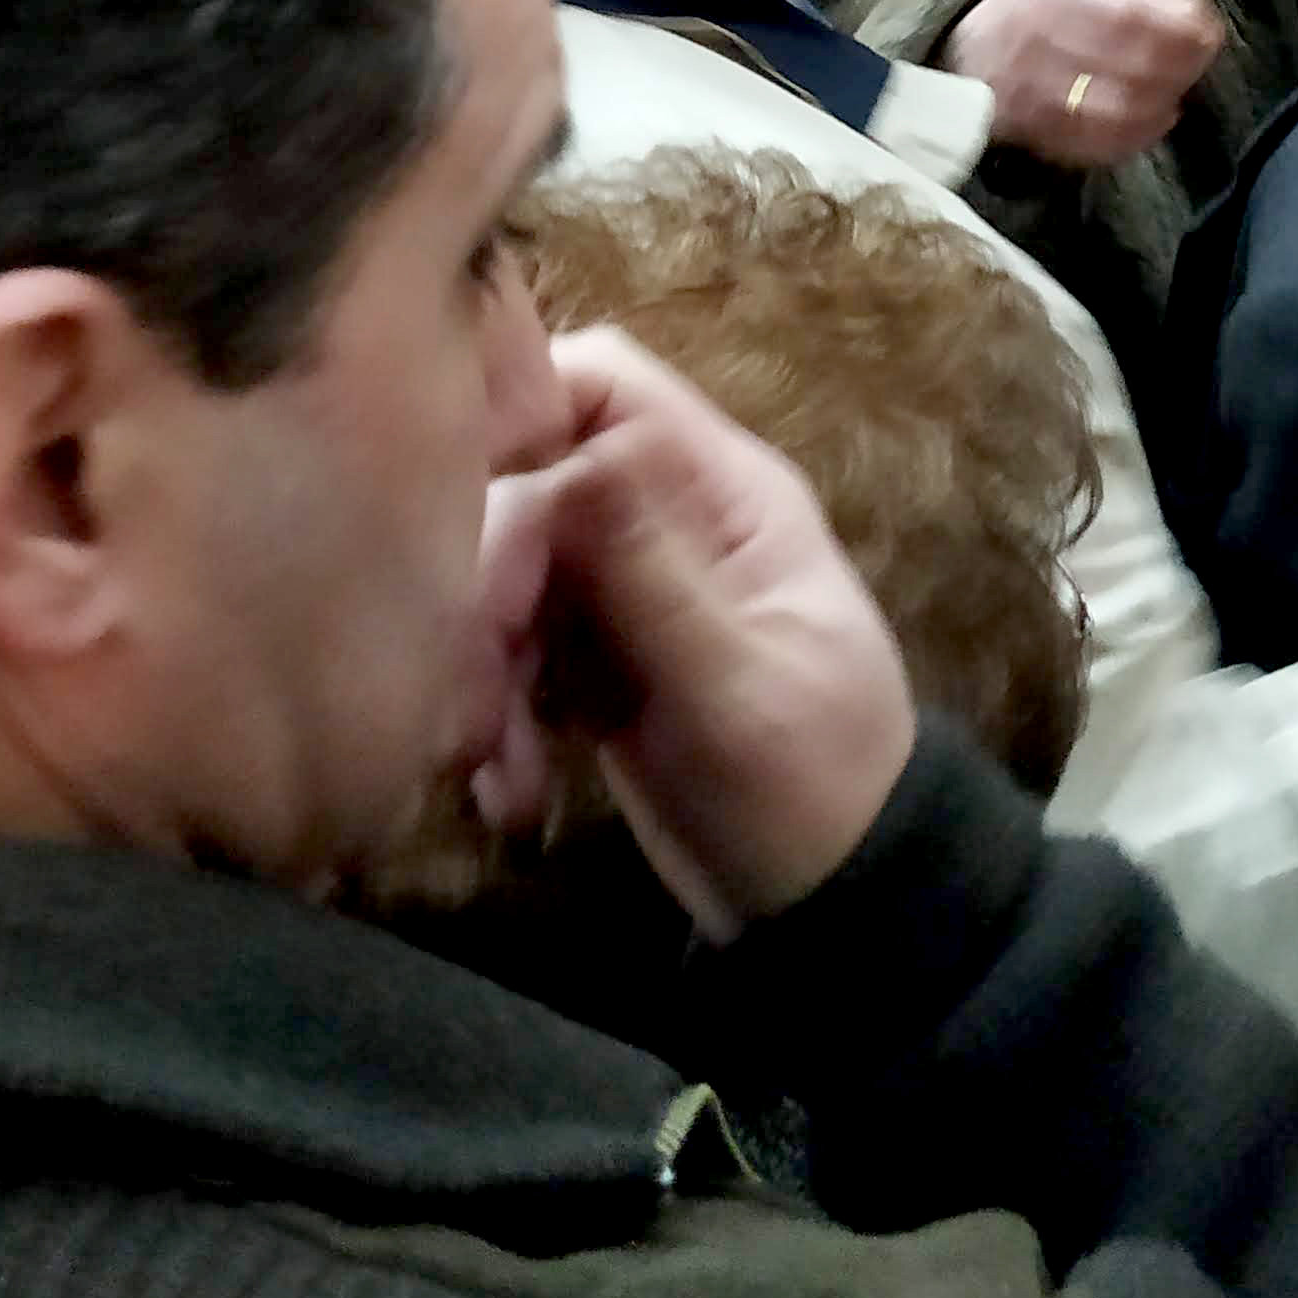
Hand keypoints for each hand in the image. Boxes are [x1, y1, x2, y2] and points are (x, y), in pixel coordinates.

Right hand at [472, 330, 915, 939]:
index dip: (516, 415)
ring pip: (502, 575)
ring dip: (478, 671)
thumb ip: (655, 576)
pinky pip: (507, 652)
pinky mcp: (590, 662)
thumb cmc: (815, 796)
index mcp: (724, 495)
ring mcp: (624, 593)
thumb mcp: (739, 693)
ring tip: (492, 773)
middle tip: (475, 702)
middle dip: (485, 587)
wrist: (837, 913)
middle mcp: (667, 521)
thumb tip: (582, 454)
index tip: (460, 509)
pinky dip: (493, 717)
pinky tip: (512, 794)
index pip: (602, 385)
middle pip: (526, 487)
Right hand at [946, 0, 1225, 169]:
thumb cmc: (1032, 13)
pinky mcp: (1036, 132)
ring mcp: (1035, 92)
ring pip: (1117, 106)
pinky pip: (1098, 142)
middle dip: (1179, 63)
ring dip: (1162, 99)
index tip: (1209, 28)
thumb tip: (1193, 10)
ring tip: (1179, 91)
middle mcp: (1039, 41)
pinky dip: (1139, 134)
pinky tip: (1160, 119)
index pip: (1126, 10)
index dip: (1176, 23)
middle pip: (1128, 59)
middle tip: (1201, 61)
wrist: (964, 56)